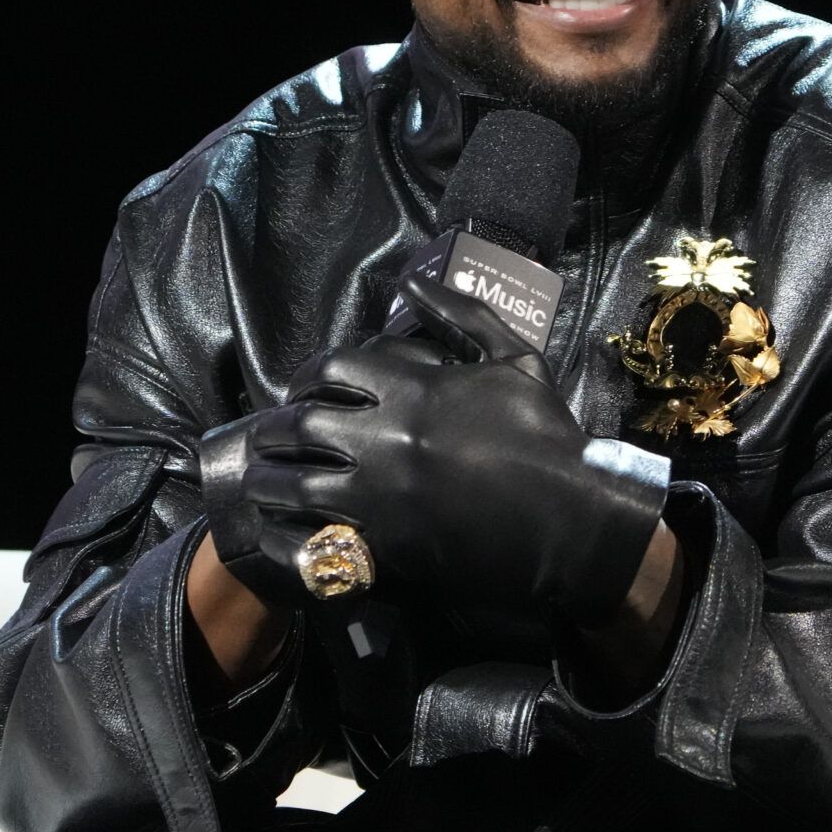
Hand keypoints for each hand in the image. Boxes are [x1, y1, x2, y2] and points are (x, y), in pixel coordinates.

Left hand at [208, 275, 667, 625]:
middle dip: (274, 431)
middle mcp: (384, 439)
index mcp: (413, 389)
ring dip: (270, 482)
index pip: (330, 369)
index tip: (303, 392)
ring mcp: (380, 496)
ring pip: (294, 485)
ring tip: (263, 484)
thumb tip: (411, 285)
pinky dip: (290, 536)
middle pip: (299, 426)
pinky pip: (315, 539)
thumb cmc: (547, 435)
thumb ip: (462, 315)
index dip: (306, 378)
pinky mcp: (385, 547)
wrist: (568, 519)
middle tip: (269, 438)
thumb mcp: (514, 358)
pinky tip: (284, 533)